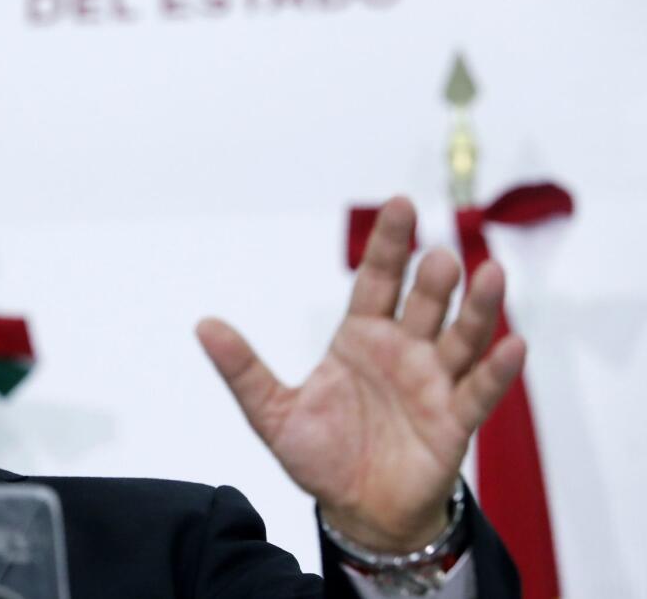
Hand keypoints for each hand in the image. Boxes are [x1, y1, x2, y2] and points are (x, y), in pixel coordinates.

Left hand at [196, 196, 524, 551]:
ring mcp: (432, 383)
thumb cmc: (320, 455)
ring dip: (476, 309)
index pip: (376, 281)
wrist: (356, 511)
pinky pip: (479, 391)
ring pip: (460, 338)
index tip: (400, 205)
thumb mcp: (272, 413)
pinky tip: (512, 344)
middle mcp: (402, 351)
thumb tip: (203, 325)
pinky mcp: (453, 422)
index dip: (388, 246)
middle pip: (422, 303)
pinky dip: (496, 370)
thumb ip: (244, 370)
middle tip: (439, 253)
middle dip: (432, 279)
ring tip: (489, 275)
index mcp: (359, 339)